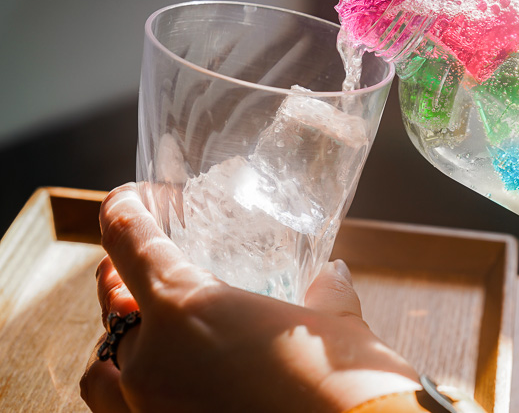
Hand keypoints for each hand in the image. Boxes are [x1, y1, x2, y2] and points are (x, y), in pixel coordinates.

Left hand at [79, 183, 418, 412]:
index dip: (124, 209)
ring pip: (101, 374)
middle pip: (110, 305)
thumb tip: (330, 276)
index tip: (131, 199)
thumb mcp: (336, 323)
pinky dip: (130, 396)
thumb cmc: (343, 381)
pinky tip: (166, 388)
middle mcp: (153, 360)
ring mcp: (149, 410)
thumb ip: (325, 293)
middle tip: (137, 270)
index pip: (129, 240)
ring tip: (141, 337)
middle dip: (120, 282)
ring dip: (115, 347)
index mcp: (186, 306)